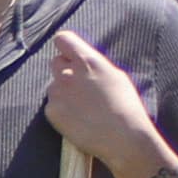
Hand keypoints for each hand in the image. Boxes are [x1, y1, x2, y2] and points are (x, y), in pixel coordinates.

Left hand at [39, 28, 160, 175]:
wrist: (123, 138)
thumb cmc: (125, 107)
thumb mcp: (115, 76)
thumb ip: (95, 65)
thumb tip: (83, 62)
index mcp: (87, 61)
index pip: (63, 39)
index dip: (66, 48)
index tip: (70, 55)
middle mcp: (68, 73)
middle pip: (55, 62)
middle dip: (64, 70)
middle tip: (79, 86)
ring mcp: (57, 92)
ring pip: (54, 86)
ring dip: (63, 93)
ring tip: (84, 109)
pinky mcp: (51, 112)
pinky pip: (52, 106)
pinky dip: (61, 112)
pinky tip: (78, 120)